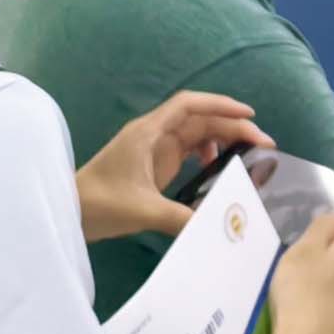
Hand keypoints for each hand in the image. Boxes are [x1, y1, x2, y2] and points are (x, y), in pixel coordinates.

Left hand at [76, 91, 264, 243]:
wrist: (70, 212)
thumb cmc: (100, 203)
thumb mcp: (143, 211)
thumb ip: (180, 218)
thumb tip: (216, 228)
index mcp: (148, 132)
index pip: (189, 105)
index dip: (221, 105)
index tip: (249, 116)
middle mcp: (154, 134)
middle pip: (200, 120)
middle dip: (232, 127)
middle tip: (263, 145)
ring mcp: (154, 149)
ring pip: (196, 134)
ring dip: (223, 140)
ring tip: (248, 157)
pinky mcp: (154, 164)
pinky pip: (188, 150)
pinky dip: (207, 154)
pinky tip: (217, 168)